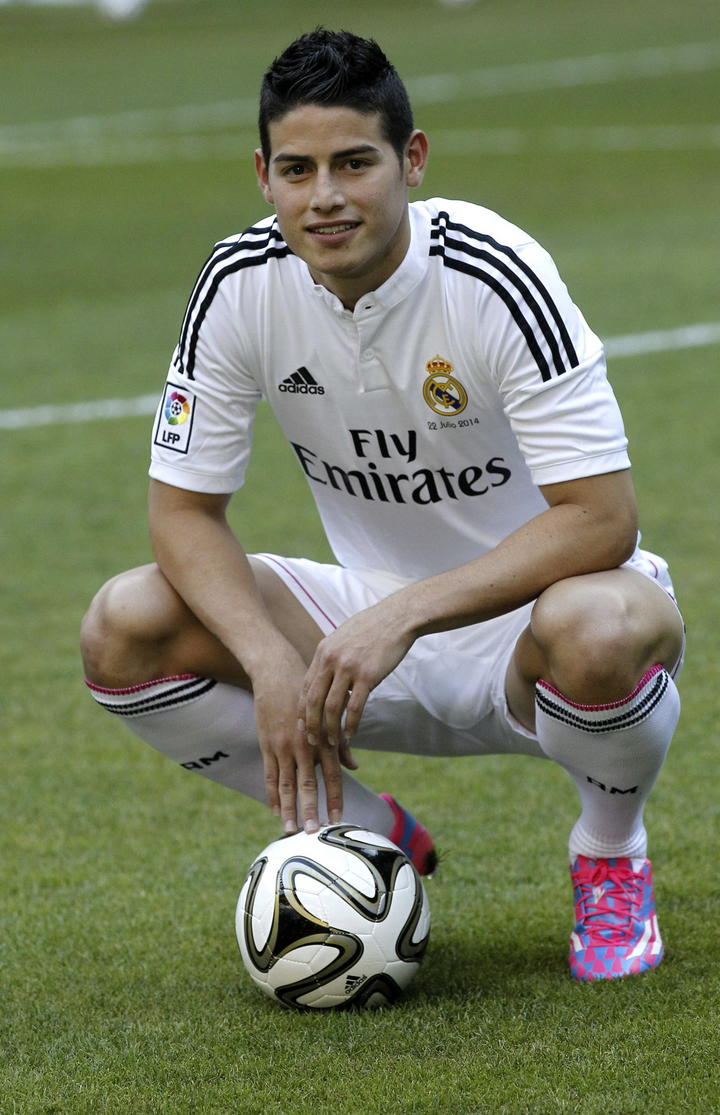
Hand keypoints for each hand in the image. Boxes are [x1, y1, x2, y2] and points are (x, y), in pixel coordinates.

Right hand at [252, 649, 356, 834]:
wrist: (278, 673)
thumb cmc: (308, 694)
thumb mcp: (329, 716)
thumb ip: (341, 743)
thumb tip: (355, 766)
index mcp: (323, 739)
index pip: (332, 775)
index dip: (335, 798)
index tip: (339, 819)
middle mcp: (304, 745)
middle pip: (308, 784)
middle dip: (311, 810)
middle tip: (315, 833)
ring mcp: (283, 746)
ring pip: (286, 784)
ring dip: (289, 809)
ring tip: (290, 830)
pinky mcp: (267, 745)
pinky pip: (269, 775)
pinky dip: (272, 794)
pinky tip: (275, 810)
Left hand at [299, 600, 413, 749]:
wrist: (398, 617)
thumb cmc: (373, 628)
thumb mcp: (343, 638)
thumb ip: (332, 658)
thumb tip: (327, 679)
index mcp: (323, 651)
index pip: (306, 687)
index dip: (302, 709)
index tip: (302, 726)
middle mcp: (331, 660)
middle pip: (313, 700)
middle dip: (310, 725)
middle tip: (310, 742)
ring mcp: (349, 668)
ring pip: (332, 707)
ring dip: (330, 729)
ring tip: (332, 743)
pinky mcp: (368, 675)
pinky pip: (355, 707)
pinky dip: (351, 725)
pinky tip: (351, 735)